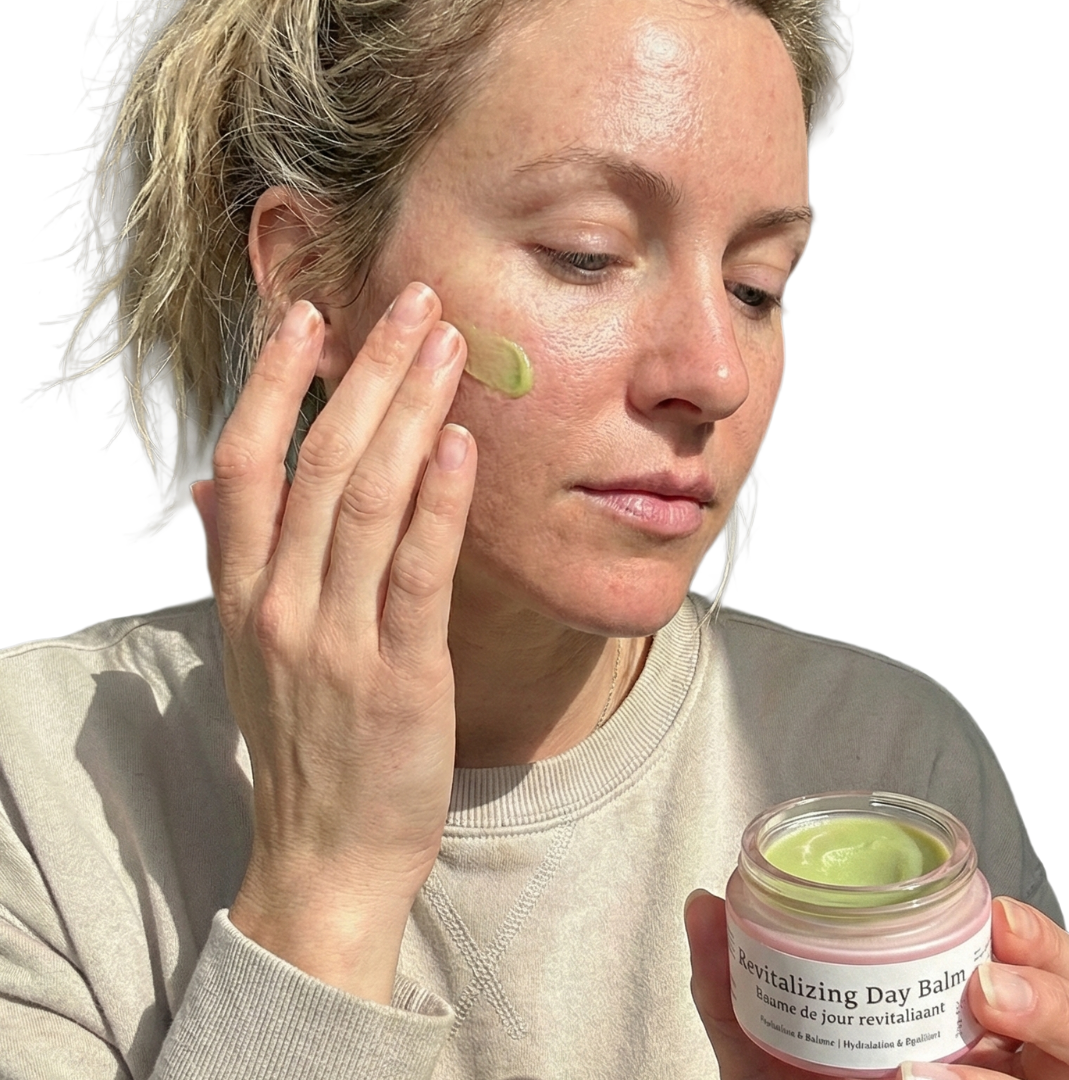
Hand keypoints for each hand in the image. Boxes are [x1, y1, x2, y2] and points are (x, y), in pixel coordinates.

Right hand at [189, 285, 474, 1002]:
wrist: (323, 854)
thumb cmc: (301, 741)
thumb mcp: (249, 648)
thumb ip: (234, 559)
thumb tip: (212, 483)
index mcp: (244, 590)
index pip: (246, 462)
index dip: (272, 382)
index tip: (308, 313)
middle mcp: (279, 603)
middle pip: (317, 461)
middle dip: (365, 373)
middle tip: (412, 302)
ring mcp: (336, 639)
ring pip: (366, 501)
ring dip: (408, 415)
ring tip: (446, 347)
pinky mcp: (399, 675)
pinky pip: (416, 573)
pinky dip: (438, 504)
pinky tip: (461, 445)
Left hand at [684, 891, 1068, 1079]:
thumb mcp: (757, 1045)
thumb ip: (728, 982)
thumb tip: (703, 900)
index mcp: (953, 1015)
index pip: (1029, 964)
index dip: (1035, 939)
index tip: (998, 915)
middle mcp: (1000, 1057)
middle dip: (1057, 989)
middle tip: (992, 983)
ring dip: (1050, 1027)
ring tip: (986, 1013)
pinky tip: (930, 1077)